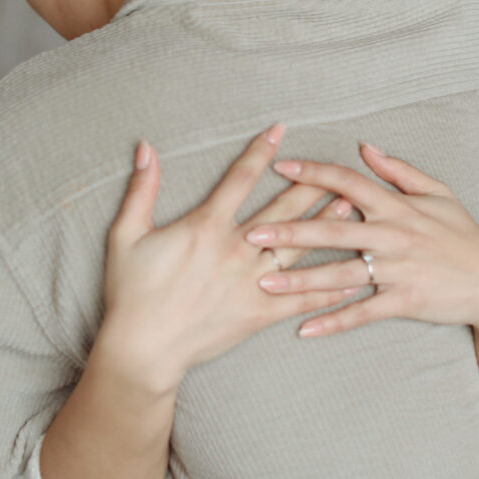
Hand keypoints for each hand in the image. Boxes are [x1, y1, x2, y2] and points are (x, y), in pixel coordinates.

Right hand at [98, 125, 355, 389]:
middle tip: (335, 166)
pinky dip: (327, 287)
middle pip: (283, 209)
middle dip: (311, 184)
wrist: (143, 348)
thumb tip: (146, 147)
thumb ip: (141, 189)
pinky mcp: (259, 313)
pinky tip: (351, 278)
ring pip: (300, 248)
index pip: (240, 178)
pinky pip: (301, 298)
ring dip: (327, 225)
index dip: (261, 151)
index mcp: (206, 226)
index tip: (279, 130)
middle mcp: (237, 249)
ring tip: (352, 207)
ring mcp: (252, 282)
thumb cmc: (131, 292)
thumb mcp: (126, 234)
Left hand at [245, 144, 478, 337]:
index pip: (348, 182)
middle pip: (332, 229)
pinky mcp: (403, 301)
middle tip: (252, 235)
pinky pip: (361, 312)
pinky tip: (303, 330)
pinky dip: (333, 322)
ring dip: (300, 280)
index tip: (280, 167)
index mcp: (396, 206)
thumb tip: (365, 147)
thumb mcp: (438, 193)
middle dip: (290, 231)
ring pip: (339, 274)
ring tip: (264, 284)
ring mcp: (396, 270)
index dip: (314, 173)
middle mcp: (392, 235)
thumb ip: (398, 171)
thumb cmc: (462, 234)